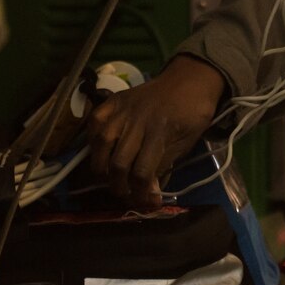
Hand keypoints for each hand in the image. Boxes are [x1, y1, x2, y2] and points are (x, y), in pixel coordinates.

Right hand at [86, 57, 225, 208]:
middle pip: (118, 163)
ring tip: (107, 178)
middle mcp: (137, 121)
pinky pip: (95, 122)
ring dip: (101, 167)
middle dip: (119, 186)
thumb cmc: (191, 115)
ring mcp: (122, 109)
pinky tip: (100, 151)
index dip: (141, 194)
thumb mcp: (185, 145)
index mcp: (160, 133)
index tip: (145, 203)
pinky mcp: (114, 100)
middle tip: (124, 194)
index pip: (141, 172)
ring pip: (101, 143)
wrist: (190, 81)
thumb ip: (163, 166)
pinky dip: (93, 140)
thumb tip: (148, 192)